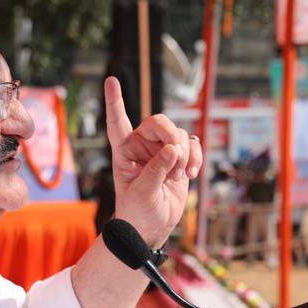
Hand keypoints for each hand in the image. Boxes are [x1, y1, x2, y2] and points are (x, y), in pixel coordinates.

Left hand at [104, 77, 202, 246]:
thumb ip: (155, 170)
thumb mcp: (142, 193)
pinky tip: (192, 174)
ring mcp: (162, 151)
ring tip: (178, 177)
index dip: (114, 101)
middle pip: (160, 122)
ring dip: (184, 155)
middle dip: (172, 138)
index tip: (111, 80)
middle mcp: (142, 145)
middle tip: (176, 160)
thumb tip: (173, 149)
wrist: (152, 227)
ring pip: (180, 134)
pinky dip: (196, 158)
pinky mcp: (180, 159)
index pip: (117, 122)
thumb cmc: (137, 211)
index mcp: (125, 151)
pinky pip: (193, 146)